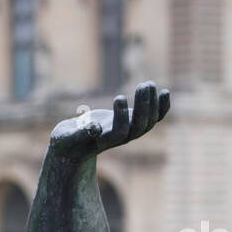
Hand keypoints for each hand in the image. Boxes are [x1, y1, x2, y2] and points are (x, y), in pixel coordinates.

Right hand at [48, 82, 169, 159]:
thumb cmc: (66, 142)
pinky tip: (165, 93)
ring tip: (148, 84)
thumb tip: (95, 127)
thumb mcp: (66, 138)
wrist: (73, 148)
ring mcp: (127, 132)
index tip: (118, 97)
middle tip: (143, 85)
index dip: (123, 115)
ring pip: (148, 122)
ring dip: (152, 102)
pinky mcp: (130, 123)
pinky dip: (161, 107)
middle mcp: (119, 138)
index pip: (121, 131)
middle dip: (144, 105)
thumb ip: (79, 133)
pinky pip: (152, 118)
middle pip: (140, 126)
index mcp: (104, 141)